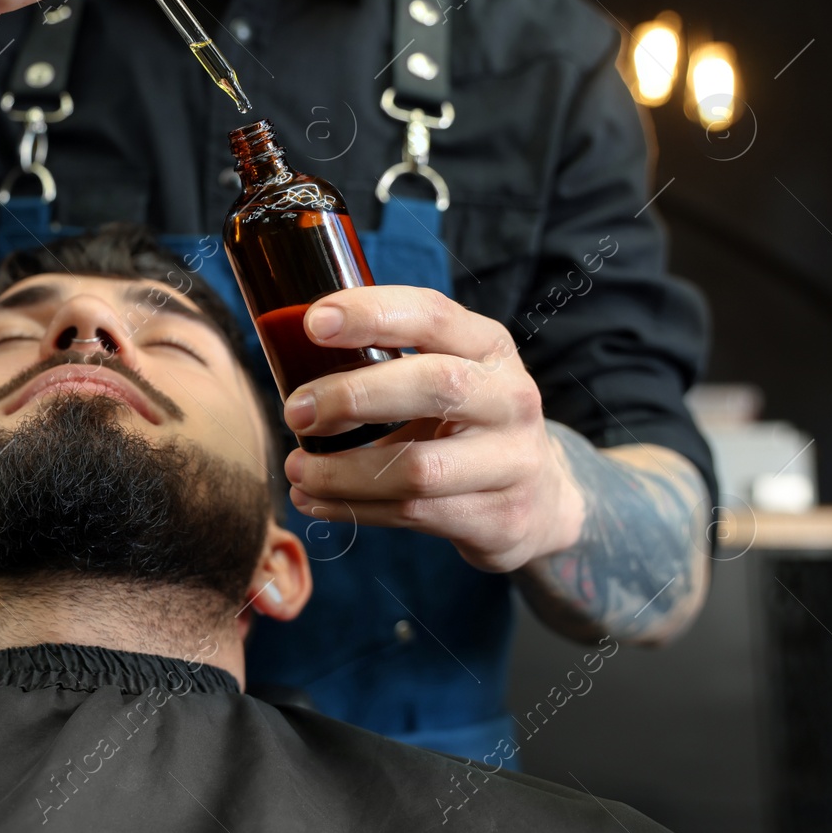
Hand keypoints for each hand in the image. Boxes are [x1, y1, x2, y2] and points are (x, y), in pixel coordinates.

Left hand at [279, 287, 585, 572]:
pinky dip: (353, 508)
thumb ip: (392, 357)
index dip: (372, 313)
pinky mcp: (498, 519)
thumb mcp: (449, 373)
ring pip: (418, 469)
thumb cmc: (467, 423)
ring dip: (342, 472)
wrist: (540, 500)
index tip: (312, 323)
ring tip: (296, 469)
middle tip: (295, 412)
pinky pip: (414, 515)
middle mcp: (510, 398)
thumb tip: (291, 349)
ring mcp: (512, 462)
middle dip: (351, 397)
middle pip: (433, 386)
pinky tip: (315, 499)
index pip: (433, 315)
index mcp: (489, 347)